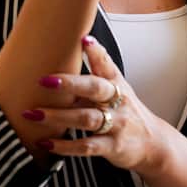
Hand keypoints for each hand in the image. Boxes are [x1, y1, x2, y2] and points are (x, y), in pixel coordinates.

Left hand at [26, 34, 170, 173]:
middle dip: (69, 84)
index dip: (96, 52)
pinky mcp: (112, 147)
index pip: (106, 64)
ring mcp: (116, 125)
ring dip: (58, 116)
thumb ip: (97, 69)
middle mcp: (117, 102)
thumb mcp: (117, 87)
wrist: (152, 143)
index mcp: (116, 84)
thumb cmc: (126, 111)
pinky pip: (86, 146)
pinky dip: (64, 146)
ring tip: (34, 114)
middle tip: (44, 80)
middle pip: (95, 89)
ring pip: (86, 118)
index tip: (83, 40)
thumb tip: (77, 41)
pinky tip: (46, 142)